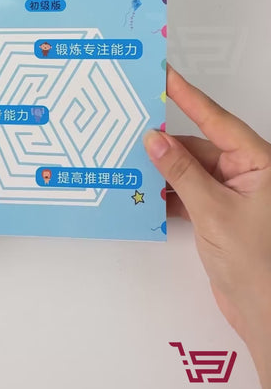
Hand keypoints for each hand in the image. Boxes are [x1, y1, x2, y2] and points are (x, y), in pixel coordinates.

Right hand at [143, 67, 270, 388]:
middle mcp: (246, 171)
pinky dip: (167, 192)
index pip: (216, 119)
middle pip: (198, 144)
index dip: (188, 95)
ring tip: (132, 161)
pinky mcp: (217, 212)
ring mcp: (231, 192)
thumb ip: (182, 173)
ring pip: (189, 169)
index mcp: (258, 161)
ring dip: (163, 170)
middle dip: (167, 142)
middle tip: (133, 125)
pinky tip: (146, 193)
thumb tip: (155, 141)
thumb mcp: (214, 212)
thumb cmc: (257, 264)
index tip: (165, 75)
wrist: (263, 313)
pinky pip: (187, 191)